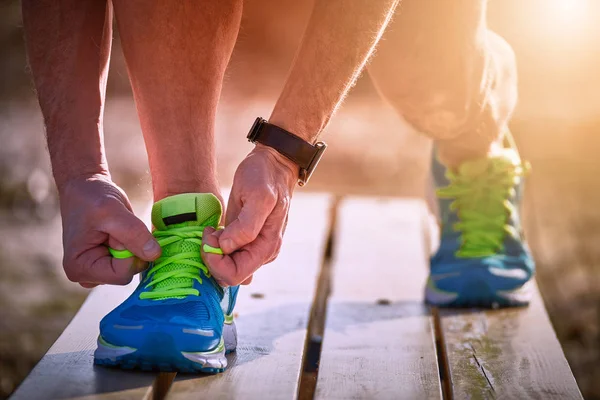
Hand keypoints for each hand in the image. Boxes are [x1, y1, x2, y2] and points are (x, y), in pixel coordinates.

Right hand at [59, 175, 160, 287]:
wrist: (86, 189)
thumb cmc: (93, 198)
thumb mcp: (113, 211)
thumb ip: (134, 234)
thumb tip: (155, 255)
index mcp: (80, 268)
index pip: (122, 275)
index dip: (131, 254)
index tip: (120, 232)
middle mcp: (86, 277)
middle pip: (127, 274)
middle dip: (130, 250)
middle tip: (117, 229)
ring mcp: (98, 273)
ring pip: (132, 268)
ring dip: (131, 248)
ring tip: (115, 230)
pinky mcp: (108, 266)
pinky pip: (132, 263)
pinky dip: (133, 247)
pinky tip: (119, 235)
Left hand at [202, 144, 297, 285]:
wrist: (272, 165)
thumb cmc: (265, 177)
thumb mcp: (258, 196)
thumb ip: (245, 226)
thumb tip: (227, 247)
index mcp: (267, 247)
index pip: (235, 275)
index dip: (216, 261)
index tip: (210, 236)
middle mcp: (262, 253)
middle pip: (230, 275)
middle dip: (213, 257)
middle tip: (209, 232)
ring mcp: (255, 249)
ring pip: (227, 268)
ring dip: (214, 253)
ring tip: (213, 230)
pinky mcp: (247, 243)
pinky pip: (228, 258)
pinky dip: (217, 250)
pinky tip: (216, 232)